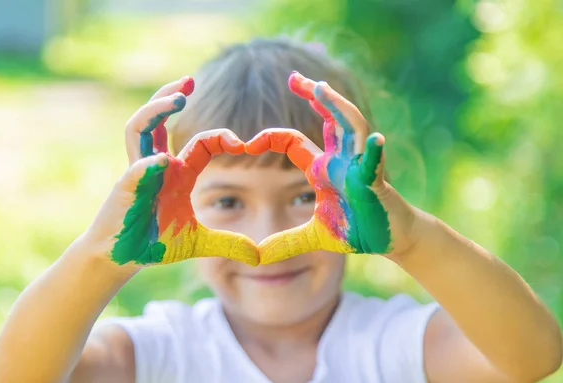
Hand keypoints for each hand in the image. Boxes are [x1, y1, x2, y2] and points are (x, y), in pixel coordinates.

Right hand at [84, 77, 258, 266]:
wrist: (123, 259)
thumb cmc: (156, 244)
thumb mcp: (200, 242)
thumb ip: (228, 243)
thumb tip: (258, 257)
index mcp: (178, 173)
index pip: (200, 143)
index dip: (220, 137)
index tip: (242, 143)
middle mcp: (157, 166)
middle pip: (159, 121)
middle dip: (170, 98)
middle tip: (190, 81)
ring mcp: (138, 173)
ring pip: (139, 130)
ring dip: (155, 112)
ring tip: (176, 98)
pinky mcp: (125, 190)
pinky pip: (134, 170)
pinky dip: (147, 165)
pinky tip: (162, 162)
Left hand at [245, 72, 424, 263]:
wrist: (390, 238)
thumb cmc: (356, 230)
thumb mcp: (313, 237)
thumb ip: (286, 242)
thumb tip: (257, 255)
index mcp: (324, 169)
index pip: (294, 142)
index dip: (272, 137)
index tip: (249, 141)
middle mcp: (342, 160)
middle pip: (329, 119)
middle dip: (314, 97)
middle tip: (294, 77)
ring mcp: (360, 167)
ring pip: (351, 129)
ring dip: (338, 108)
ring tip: (321, 88)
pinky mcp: (376, 183)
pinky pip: (374, 164)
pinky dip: (374, 153)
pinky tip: (375, 141)